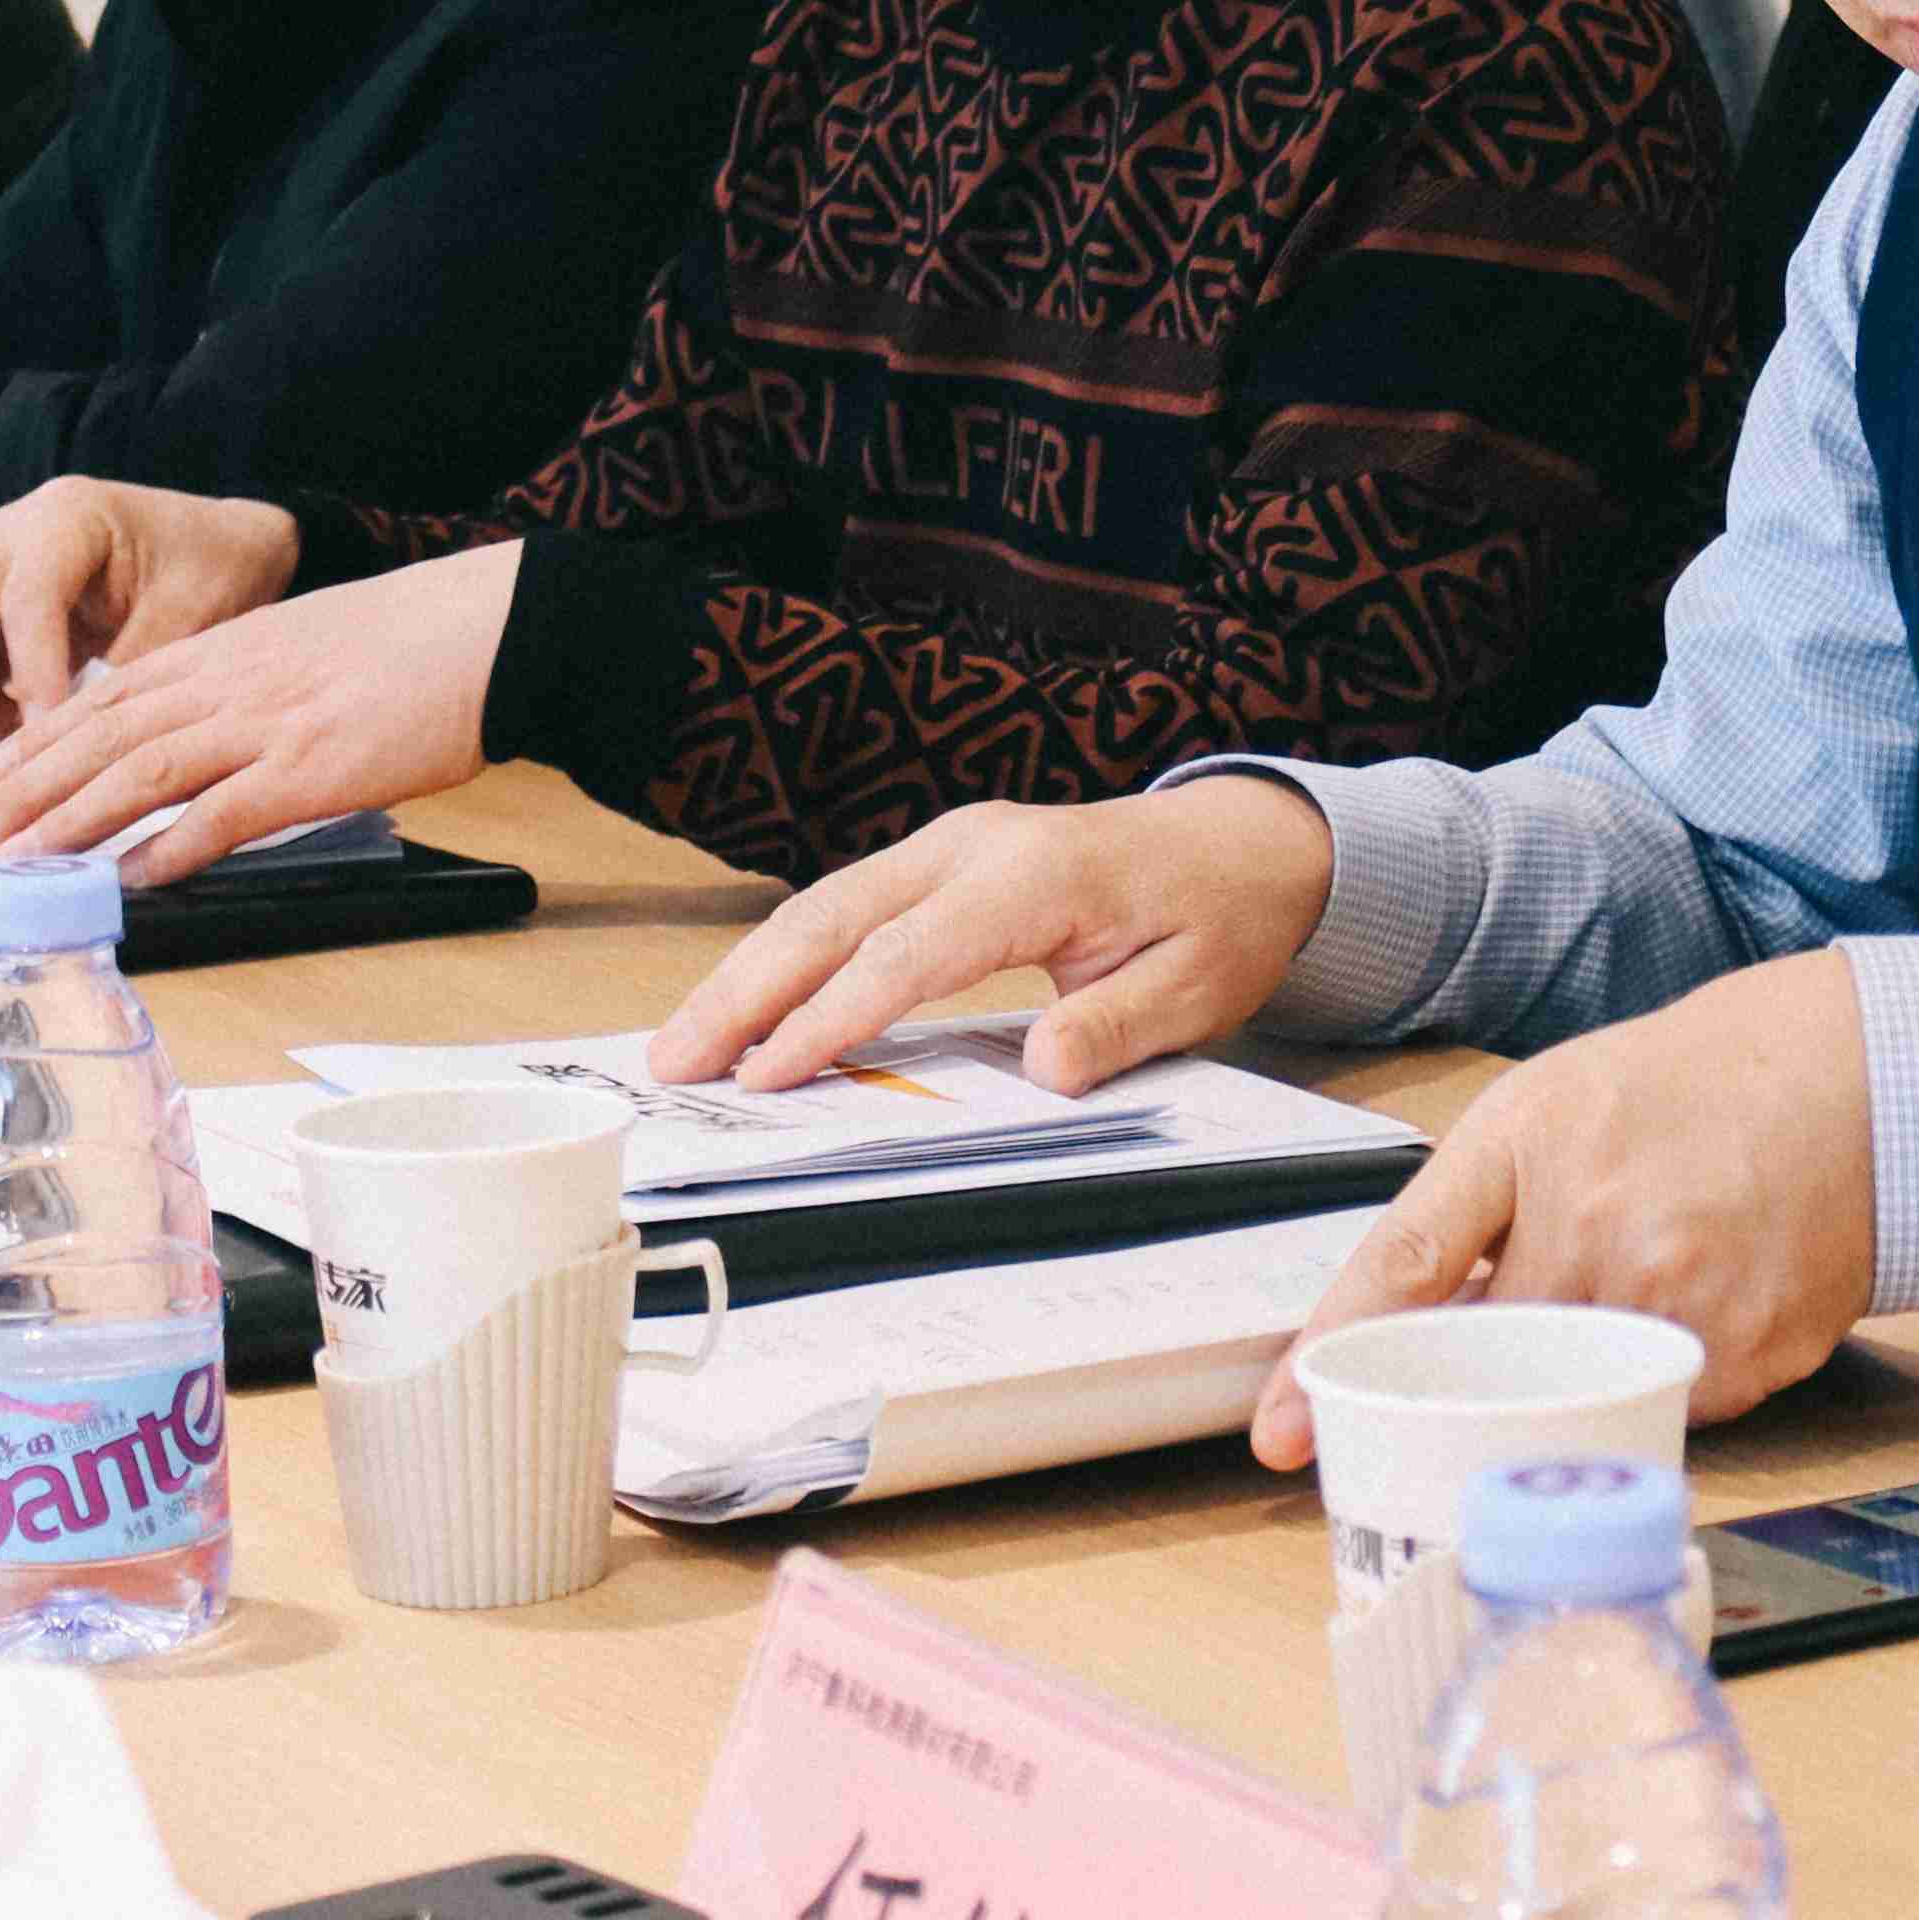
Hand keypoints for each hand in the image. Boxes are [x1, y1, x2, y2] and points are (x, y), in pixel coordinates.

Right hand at [0, 477, 303, 761]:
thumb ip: (134, 669)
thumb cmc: (213, 567)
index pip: (27, 598)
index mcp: (69, 520)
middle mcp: (16, 532)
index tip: (41, 736)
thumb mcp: (192, 614)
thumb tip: (79, 740)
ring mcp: (0, 564)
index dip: (30, 671)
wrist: (221, 544)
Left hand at [0, 538, 512, 883]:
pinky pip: (224, 813)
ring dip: (71, 823)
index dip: (44, 741)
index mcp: (230, 650)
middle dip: (29, 790)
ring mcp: (268, 725)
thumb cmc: (417, 641)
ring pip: (142, 774)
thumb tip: (217, 736)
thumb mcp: (310, 644)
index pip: (110, 696)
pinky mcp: (312, 768)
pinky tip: (130, 880)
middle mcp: (232, 683)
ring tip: (19, 863)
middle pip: (104, 736)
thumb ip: (252, 685)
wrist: (493, 628)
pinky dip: (170, 847)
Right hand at [651, 779, 1336, 1092]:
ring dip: (749, 975)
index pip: (910, 952)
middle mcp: (974, 845)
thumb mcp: (1199, 987)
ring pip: (824, 907)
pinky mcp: (940, 863)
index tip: (768, 1074)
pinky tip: (745, 1011)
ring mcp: (949, 846)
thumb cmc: (1217, 917)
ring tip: (681, 1045)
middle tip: (677, 1062)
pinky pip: (848, 909)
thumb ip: (1117, 1028)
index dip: (833, 1016)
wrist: (1241, 844)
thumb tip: (1043, 1067)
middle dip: (748, 990)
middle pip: (835, 916)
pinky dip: (788, 959)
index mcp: (1035, 874)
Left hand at [1250, 955, 1877, 1463]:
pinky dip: (1655, 1376)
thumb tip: (1396, 1318)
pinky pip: (1662, 1408)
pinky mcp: (1739, 1356)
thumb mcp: (1551, 1108)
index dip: (1328, 1352)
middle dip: (1466, 1381)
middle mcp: (1591, 1223)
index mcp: (1527, 1144)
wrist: (1851, 1084)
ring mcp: (1668, 1297)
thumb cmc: (1689, 1090)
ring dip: (1568, 1374)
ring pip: (1570, 1394)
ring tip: (1629, 1286)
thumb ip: (1471, 1210)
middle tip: (1480, 1373)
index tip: (1281, 1428)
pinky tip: (1697, 1299)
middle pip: (1485, 1359)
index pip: (1406, 1262)